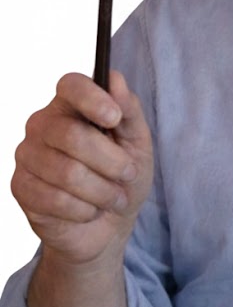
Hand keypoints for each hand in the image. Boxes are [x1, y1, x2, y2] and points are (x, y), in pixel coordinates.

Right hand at [12, 70, 152, 264]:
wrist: (108, 226)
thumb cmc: (122, 178)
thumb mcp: (137, 144)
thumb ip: (129, 111)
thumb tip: (116, 79)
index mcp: (71, 106)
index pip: (71, 85)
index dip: (92, 98)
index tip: (114, 117)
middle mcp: (43, 124)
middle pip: (72, 135)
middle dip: (111, 161)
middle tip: (129, 174)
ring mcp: (27, 155)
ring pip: (67, 172)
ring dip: (102, 191)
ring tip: (114, 198)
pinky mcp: (20, 186)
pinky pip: (55, 199)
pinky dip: (84, 209)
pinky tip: (90, 210)